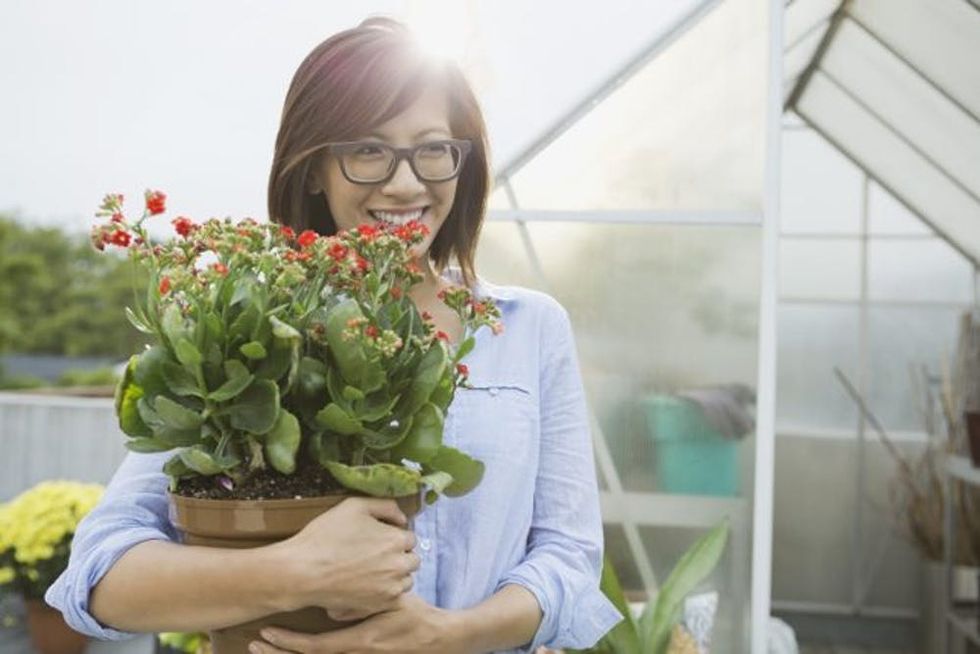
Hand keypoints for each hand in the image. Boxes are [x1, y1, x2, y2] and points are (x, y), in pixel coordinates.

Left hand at [249, 594, 469, 653]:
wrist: (436, 638)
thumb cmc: (415, 615)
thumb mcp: (394, 601)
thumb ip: (363, 604)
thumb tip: (330, 610)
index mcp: (362, 642)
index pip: (316, 648)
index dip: (288, 643)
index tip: (266, 634)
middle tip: (253, 643)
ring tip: (263, 647)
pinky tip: (292, 649)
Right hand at [270, 497, 419, 616]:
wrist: (302, 571)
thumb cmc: (325, 536)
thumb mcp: (354, 506)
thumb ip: (385, 506)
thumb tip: (402, 519)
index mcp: (396, 540)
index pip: (410, 538)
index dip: (393, 537)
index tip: (378, 540)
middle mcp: (399, 565)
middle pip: (411, 560)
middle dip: (398, 556)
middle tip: (374, 556)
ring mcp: (390, 588)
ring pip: (404, 580)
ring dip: (394, 575)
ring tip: (370, 571)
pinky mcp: (378, 605)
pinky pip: (392, 598)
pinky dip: (383, 592)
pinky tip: (365, 584)